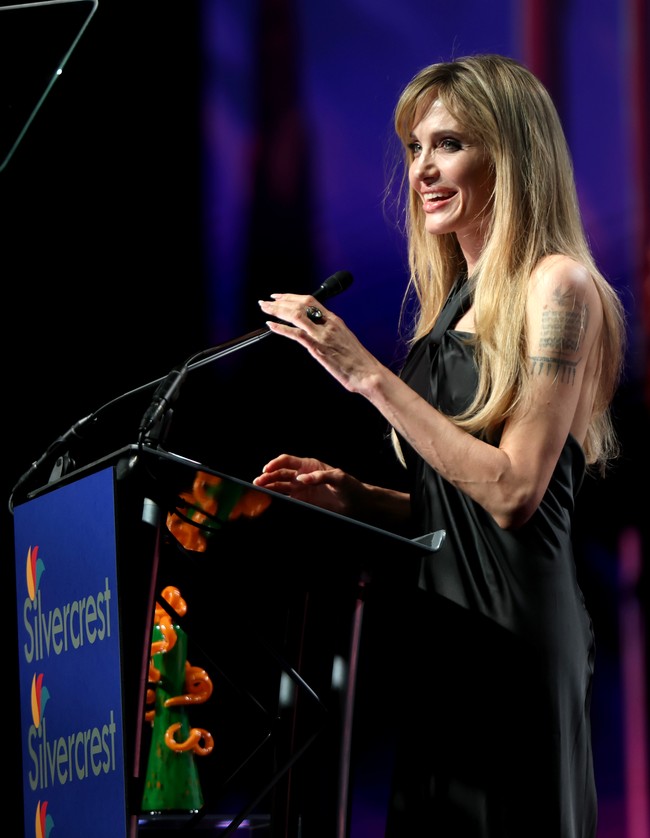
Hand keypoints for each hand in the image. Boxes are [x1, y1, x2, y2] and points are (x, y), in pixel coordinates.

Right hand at [252, 453, 362, 515]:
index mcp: (309, 465)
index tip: (266, 469)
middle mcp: (302, 475)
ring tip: (258, 491)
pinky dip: (277, 499)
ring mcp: (301, 489)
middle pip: (280, 474)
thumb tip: (302, 478)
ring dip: (268, 488)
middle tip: (257, 483)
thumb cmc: (350, 486)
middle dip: (267, 477)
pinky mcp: (303, 501)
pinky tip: (269, 501)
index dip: (275, 464)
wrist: (356, 503)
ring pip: (280, 486)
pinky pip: (286, 499)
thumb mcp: (338, 478)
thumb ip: (320, 476)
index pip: (287, 461)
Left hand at [257, 293, 382, 394]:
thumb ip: (330, 332)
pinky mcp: (318, 348)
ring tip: (265, 309)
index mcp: (335, 320)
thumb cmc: (358, 361)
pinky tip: (271, 325)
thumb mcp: (344, 339)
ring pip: (296, 315)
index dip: (292, 296)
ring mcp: (323, 335)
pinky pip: (296, 334)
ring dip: (277, 311)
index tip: (279, 296)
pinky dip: (281, 328)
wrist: (368, 373)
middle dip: (281, 302)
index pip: (311, 300)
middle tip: (266, 302)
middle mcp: (328, 324)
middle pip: (301, 304)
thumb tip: (317, 332)